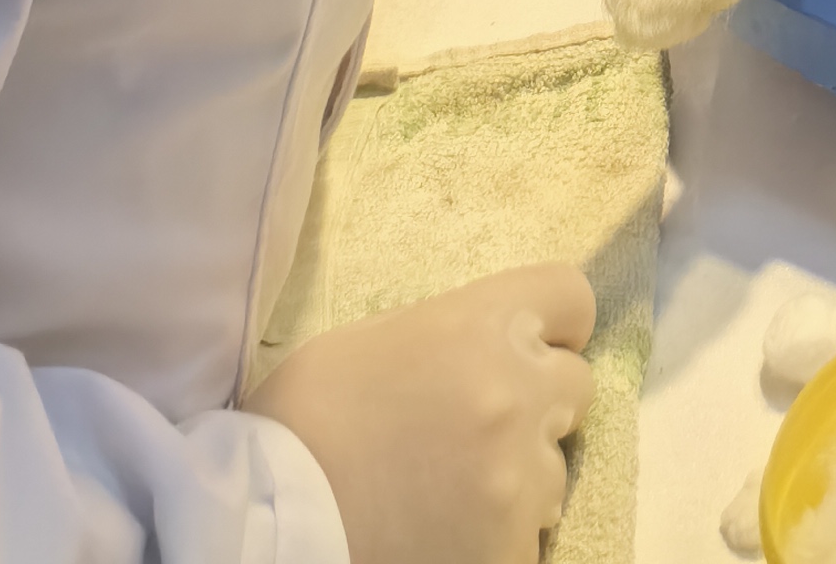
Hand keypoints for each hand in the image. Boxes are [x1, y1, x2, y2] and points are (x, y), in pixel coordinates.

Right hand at [247, 266, 595, 563]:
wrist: (263, 527)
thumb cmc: (301, 425)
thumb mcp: (374, 343)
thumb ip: (450, 337)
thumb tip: (483, 351)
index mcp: (480, 325)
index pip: (572, 298)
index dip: (552, 327)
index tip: (529, 351)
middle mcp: (515, 393)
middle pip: (572, 386)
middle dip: (535, 405)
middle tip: (476, 435)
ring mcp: (518, 479)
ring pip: (553, 471)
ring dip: (517, 480)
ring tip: (448, 497)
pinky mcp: (510, 551)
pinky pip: (530, 539)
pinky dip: (496, 541)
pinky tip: (443, 538)